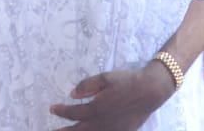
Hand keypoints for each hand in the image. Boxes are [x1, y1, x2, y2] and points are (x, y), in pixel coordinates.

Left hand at [50, 62, 175, 130]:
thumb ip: (87, 86)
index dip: (61, 112)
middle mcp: (103, 122)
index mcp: (97, 108)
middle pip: (79, 130)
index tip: (52, 109)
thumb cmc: (127, 81)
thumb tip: (72, 94)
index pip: (73, 113)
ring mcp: (113, 129)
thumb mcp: (105, 77)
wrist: (150, 91)